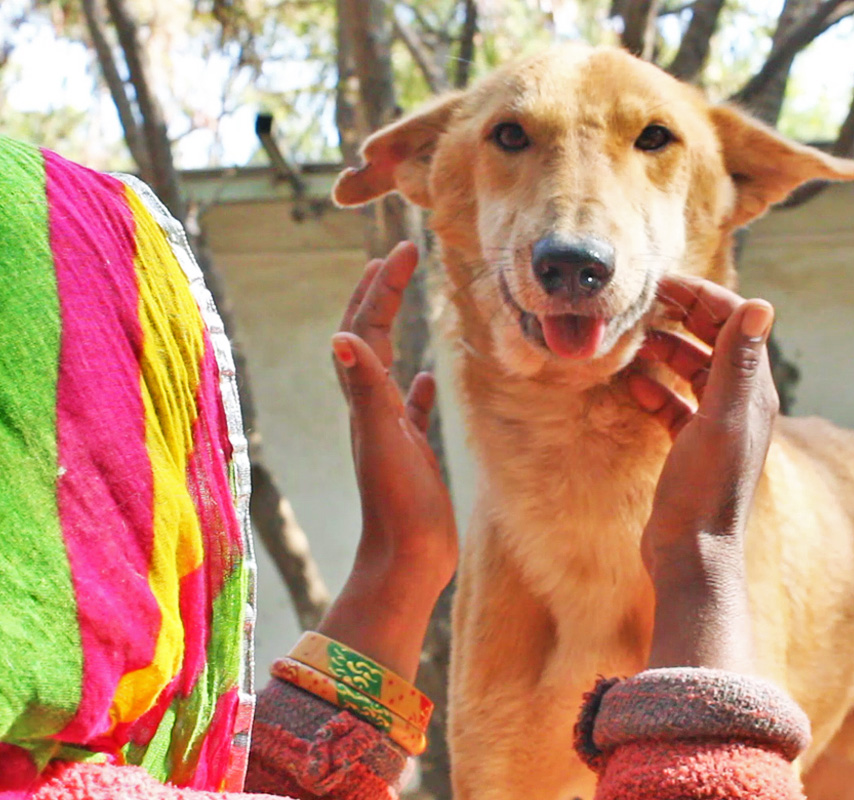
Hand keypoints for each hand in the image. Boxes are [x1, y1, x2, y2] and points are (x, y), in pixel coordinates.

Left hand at [316, 241, 457, 680]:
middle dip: (380, 295)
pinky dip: (420, 387)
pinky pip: (413, 410)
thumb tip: (341, 335)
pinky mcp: (411, 454)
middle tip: (397, 259)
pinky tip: (432, 377)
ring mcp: (390, 431)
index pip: (367, 328)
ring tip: (406, 301)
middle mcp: (372, 409)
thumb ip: (367, 389)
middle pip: (370, 339)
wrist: (406, 561)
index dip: (380, 287)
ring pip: (390, 368)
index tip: (402, 250)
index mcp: (365, 400)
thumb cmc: (397, 504)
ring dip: (396, 330)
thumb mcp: (383, 440)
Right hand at [628, 274, 778, 671]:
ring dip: (665, 349)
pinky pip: (675, 402)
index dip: (701, 296)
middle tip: (640, 301)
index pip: (735, 322)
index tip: (661, 282)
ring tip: (631, 337)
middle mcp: (740, 404)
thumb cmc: (705, 490)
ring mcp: (716, 426)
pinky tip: (631, 383)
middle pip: (713, 341)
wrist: (691, 555)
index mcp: (753, 391)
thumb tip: (762, 303)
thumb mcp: (720, 420)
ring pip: (692, 369)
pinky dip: (655, 387)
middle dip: (680, 316)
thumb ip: (737, 362)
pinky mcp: (692, 446)